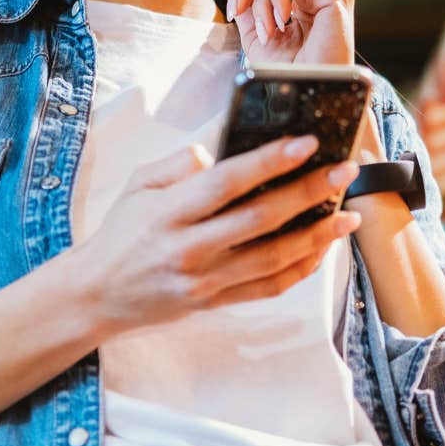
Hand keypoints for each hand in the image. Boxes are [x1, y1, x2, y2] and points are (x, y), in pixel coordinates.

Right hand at [66, 135, 360, 337]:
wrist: (96, 295)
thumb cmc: (120, 234)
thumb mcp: (136, 186)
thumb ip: (176, 165)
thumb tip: (216, 153)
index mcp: (169, 211)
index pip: (228, 182)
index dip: (271, 162)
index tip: (307, 143)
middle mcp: (190, 247)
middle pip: (261, 218)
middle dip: (309, 192)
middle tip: (343, 170)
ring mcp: (205, 279)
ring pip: (273, 257)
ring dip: (316, 234)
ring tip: (348, 213)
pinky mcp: (215, 302)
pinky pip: (267, 287)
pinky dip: (300, 269)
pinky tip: (321, 249)